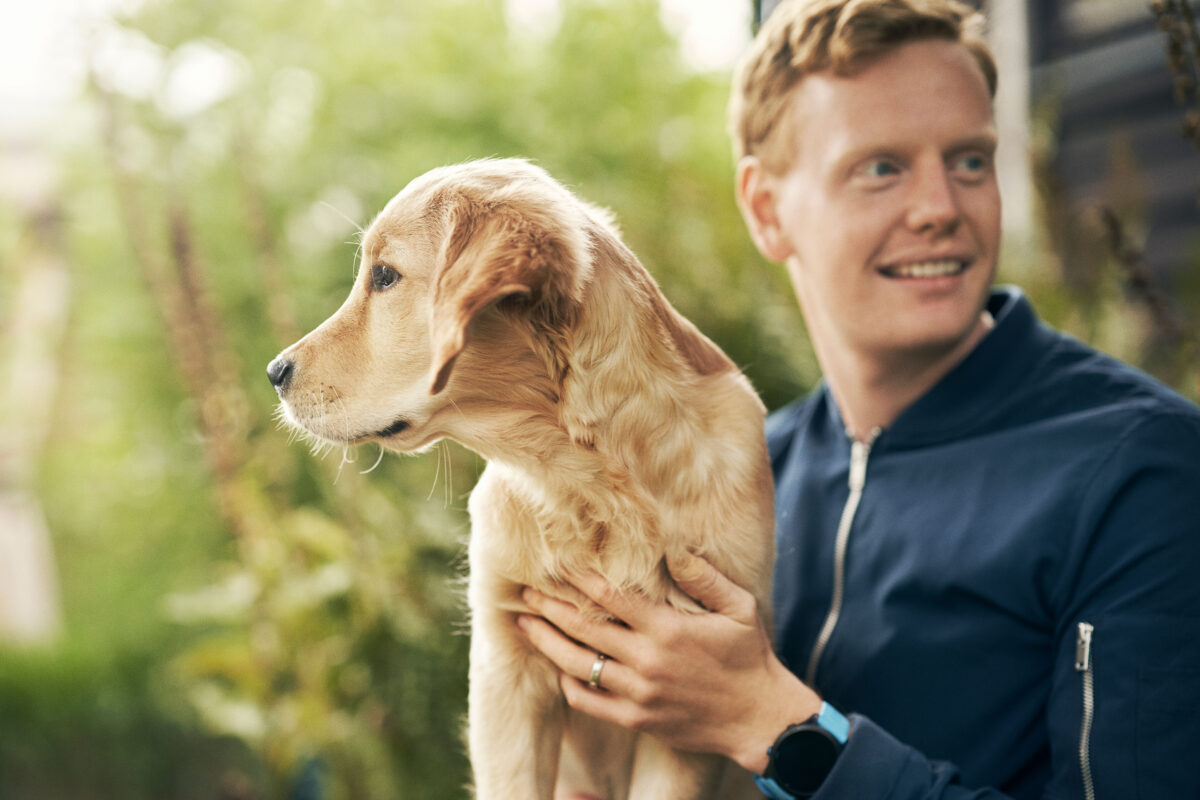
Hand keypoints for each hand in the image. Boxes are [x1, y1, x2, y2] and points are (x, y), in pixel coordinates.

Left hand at [517, 552, 820, 773]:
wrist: (759, 718)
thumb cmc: (750, 657)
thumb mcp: (740, 608)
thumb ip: (705, 577)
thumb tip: (673, 549)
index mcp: (668, 628)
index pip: (611, 597)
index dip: (580, 578)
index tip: (557, 564)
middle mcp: (647, 660)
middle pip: (584, 628)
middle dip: (550, 607)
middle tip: (526, 592)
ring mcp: (639, 693)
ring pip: (579, 666)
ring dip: (548, 643)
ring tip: (526, 625)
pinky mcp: (638, 720)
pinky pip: (590, 702)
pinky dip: (569, 685)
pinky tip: (557, 669)